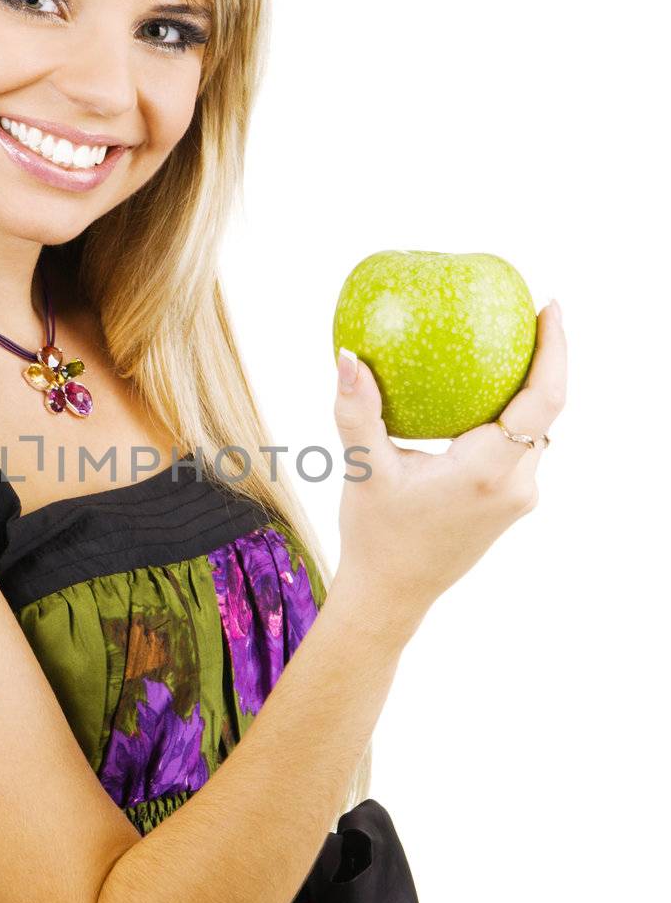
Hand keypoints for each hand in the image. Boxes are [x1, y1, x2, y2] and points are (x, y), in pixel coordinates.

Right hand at [330, 301, 566, 633]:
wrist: (392, 595)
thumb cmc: (376, 537)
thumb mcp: (364, 471)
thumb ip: (357, 412)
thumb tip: (349, 356)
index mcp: (486, 473)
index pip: (542, 401)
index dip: (554, 350)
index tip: (550, 307)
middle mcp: (514, 485)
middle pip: (548, 410)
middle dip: (547, 358)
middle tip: (530, 311)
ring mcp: (517, 497)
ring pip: (536, 429)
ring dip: (530, 388)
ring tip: (510, 343)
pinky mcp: (509, 503)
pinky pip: (520, 446)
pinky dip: (512, 414)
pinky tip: (485, 391)